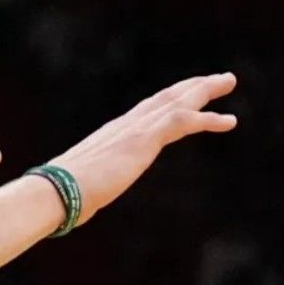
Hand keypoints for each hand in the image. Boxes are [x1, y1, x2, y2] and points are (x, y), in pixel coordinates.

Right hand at [47, 73, 238, 225]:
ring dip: (205, 90)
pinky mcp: (142, 140)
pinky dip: (207, 119)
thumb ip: (88, 189)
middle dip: (193, 86)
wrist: (54, 192)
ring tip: (228, 82)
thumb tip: (78, 205)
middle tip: (220, 79)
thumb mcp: (83, 190)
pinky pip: (182, 121)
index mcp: (113, 135)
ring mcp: (134, 129)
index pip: (148, 110)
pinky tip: (229, 121)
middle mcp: (125, 125)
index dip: (170, 100)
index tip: (187, 94)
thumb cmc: (60, 197)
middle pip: (166, 97)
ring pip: (177, 101)